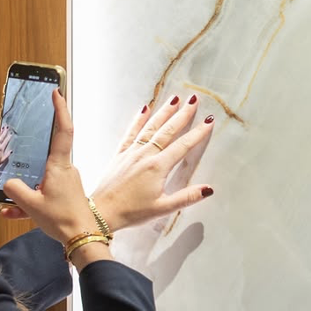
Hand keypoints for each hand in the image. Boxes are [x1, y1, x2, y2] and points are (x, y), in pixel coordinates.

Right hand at [0, 91, 105, 248]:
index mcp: (59, 166)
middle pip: (46, 155)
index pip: (63, 130)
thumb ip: (15, 191)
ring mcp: (67, 183)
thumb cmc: (63, 220)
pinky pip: (44, 193)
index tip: (56, 93)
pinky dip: (31, 202)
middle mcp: (65, 171)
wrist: (83, 240)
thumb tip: (7, 183)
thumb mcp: (32, 205)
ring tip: (11, 207)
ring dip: (27, 190)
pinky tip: (14, 214)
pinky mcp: (66, 196)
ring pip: (42, 178)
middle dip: (29, 157)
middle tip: (18, 154)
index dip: (60, 110)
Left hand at [90, 95, 214, 230]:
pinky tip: (144, 108)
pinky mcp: (120, 154)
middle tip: (194, 100)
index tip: (209, 121)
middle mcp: (145, 155)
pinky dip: (138, 120)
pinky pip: (131, 132)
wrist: (101, 212)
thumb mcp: (162, 208)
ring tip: (174, 98)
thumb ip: (187, 197)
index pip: (182, 146)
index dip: (197, 133)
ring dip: (163, 112)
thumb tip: (208, 189)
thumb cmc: (131, 212)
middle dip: (182, 114)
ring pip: (150, 127)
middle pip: (168, 130)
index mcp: (157, 167)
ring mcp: (131, 152)